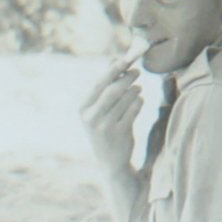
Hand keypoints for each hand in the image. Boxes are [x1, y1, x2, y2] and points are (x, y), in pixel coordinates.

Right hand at [80, 57, 142, 175]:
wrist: (111, 162)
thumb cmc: (105, 130)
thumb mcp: (99, 111)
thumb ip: (105, 87)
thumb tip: (114, 60)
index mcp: (82, 109)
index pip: (99, 84)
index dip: (114, 69)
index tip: (126, 59)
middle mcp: (91, 117)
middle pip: (113, 90)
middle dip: (127, 78)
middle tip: (137, 71)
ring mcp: (105, 126)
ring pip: (126, 99)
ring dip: (135, 90)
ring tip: (137, 88)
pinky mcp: (120, 133)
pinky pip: (135, 109)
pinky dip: (139, 102)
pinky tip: (139, 101)